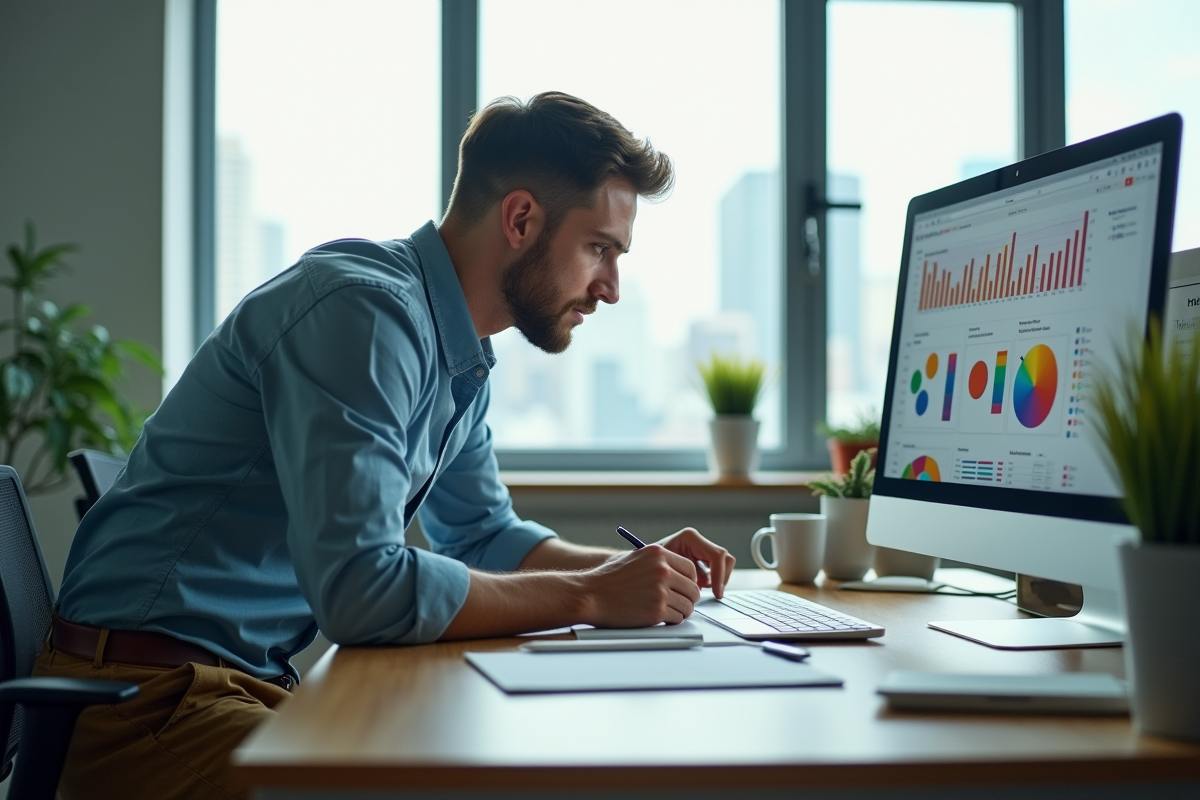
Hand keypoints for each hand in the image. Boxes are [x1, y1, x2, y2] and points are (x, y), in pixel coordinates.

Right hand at [581, 544, 700, 627]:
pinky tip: (659, 617)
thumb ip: (657, 562)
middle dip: (687, 598)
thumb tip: (678, 572)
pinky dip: (671, 620)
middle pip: (692, 588)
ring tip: (667, 611)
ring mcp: (660, 591)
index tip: (683, 588)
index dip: (688, 581)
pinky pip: (677, 618)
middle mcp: (662, 570)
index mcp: (658, 554)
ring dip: (680, 611)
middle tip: (678, 603)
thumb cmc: (608, 578)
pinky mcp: (657, 611)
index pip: (690, 569)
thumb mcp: (634, 558)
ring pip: (687, 605)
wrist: (589, 595)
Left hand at [656, 528, 735, 597]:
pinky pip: (717, 571)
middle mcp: (698, 541)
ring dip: (717, 580)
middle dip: (721, 578)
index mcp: (690, 537)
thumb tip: (698, 589)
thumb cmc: (648, 567)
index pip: (716, 555)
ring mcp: (702, 549)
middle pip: (725, 559)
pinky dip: (712, 581)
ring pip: (725, 564)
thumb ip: (683, 576)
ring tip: (701, 588)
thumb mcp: (665, 570)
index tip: (716, 592)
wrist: (642, 567)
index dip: (719, 575)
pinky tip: (699, 587)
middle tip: (713, 594)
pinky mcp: (703, 559)